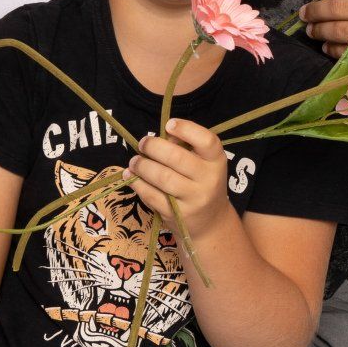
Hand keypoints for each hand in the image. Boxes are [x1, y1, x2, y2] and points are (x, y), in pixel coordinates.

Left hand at [129, 118, 231, 239]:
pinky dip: (138, 184)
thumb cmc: (201, 183)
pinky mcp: (177, 214)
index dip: (187, 129)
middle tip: (142, 144)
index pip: (207, 141)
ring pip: (162, 177)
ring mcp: (194, 199)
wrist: (209, 222)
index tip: (169, 125)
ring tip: (134, 162)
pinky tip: (131, 177)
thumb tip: (160, 137)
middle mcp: (209, 180)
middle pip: (177, 158)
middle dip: (153, 147)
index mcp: (216, 161)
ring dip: (142, 166)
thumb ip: (184, 146)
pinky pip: (152, 196)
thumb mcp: (202, 163)